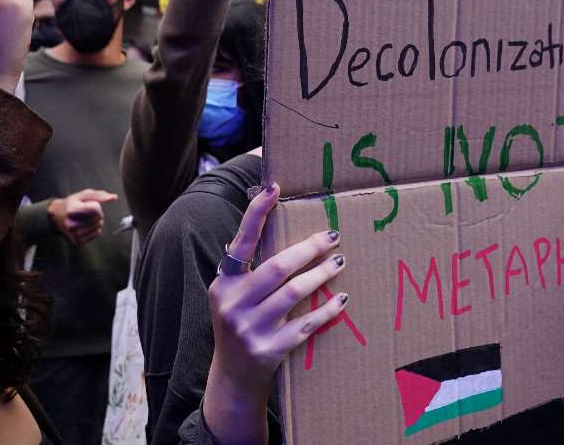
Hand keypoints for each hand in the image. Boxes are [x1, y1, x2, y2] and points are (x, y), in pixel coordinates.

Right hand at [48, 188, 117, 243]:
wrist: (56, 216)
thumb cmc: (72, 203)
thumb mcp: (83, 195)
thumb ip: (100, 195)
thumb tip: (114, 198)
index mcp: (72, 210)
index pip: (96, 209)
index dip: (96, 205)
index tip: (88, 205)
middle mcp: (71, 223)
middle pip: (98, 218)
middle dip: (97, 213)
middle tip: (86, 212)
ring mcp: (73, 234)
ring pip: (99, 226)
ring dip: (96, 221)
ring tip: (85, 218)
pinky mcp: (76, 241)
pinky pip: (97, 234)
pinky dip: (95, 229)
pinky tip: (86, 225)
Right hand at [204, 183, 345, 443]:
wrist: (234, 376)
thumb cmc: (241, 322)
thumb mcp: (232, 294)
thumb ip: (248, 266)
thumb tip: (272, 220)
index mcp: (223, 285)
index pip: (240, 243)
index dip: (255, 214)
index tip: (274, 187)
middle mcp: (232, 305)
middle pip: (277, 268)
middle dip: (308, 249)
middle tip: (332, 237)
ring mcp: (250, 330)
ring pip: (293, 293)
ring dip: (321, 275)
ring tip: (340, 263)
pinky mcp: (269, 350)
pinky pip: (306, 323)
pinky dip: (326, 310)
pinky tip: (340, 299)